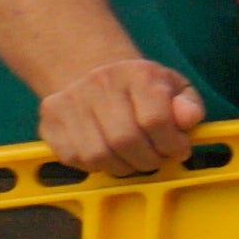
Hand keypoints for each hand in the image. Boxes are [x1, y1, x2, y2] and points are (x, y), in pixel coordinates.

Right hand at [30, 59, 200, 176]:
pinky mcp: (50, 123)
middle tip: (157, 159)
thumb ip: (189, 104)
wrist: (90, 71)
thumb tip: (188, 118)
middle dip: (148, 160)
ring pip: (98, 155)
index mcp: (137, 73)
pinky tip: (110, 154)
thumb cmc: (140, 86)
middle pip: (125, 140)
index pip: (155, 119)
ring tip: (135, 159)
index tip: (179, 150)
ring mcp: (69, 104)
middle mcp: (99, 84)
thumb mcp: (175, 87)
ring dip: (123, 167)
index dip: (171, 144)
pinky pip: (76, 160)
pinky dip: (98, 166)